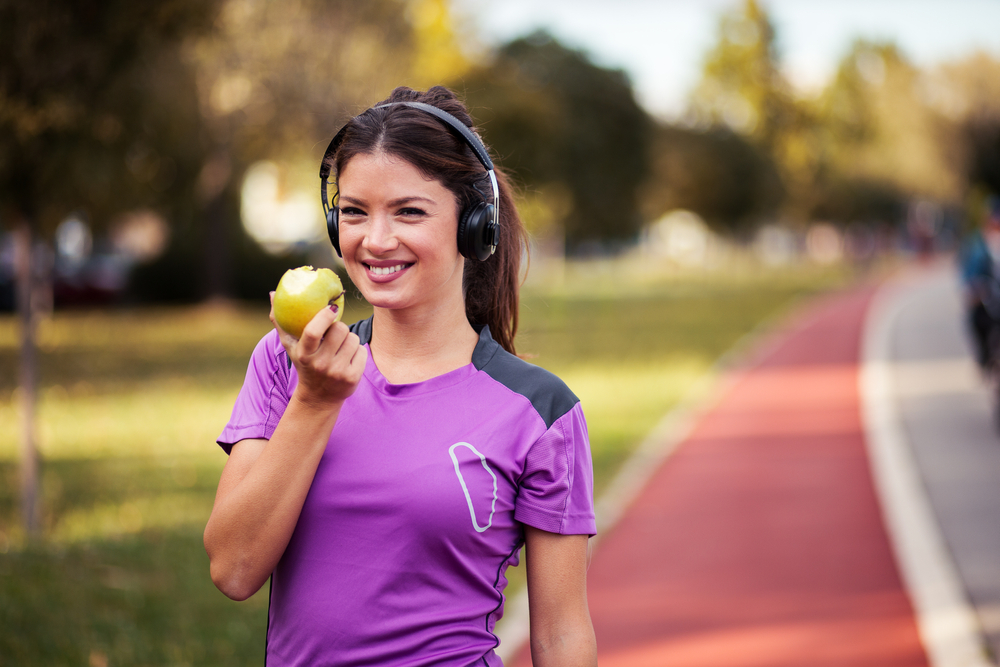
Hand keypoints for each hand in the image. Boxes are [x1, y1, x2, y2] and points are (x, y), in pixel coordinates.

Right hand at [270, 292, 367, 407]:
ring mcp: (337, 372)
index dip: (324, 316)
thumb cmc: (304, 364)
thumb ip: (281, 321)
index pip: (313, 331)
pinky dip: (357, 351)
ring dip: (348, 339)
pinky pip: (361, 351)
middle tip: (334, 333)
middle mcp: (320, 364)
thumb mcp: (291, 346)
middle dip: (339, 327)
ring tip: (339, 348)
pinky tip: (347, 358)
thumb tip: (273, 294)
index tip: (330, 308)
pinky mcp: (352, 378)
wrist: (318, 397)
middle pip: (340, 329)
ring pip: (353, 338)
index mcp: (304, 354)